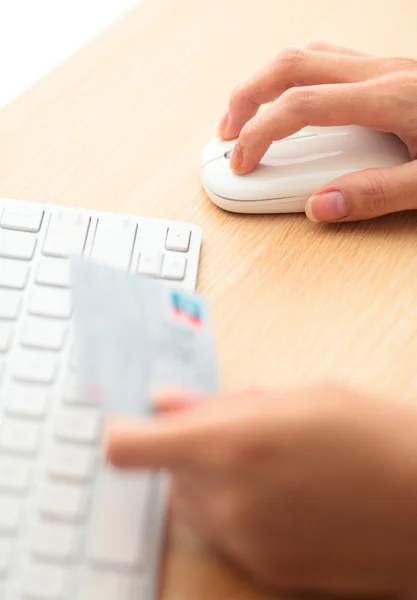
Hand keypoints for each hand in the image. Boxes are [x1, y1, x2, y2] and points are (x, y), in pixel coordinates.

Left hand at [106, 384, 416, 597]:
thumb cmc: (371, 434)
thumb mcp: (298, 396)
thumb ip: (220, 401)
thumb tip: (165, 402)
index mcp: (232, 442)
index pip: (129, 447)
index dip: (123, 431)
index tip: (136, 420)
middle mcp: (228, 499)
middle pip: (162, 474)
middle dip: (184, 450)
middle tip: (234, 432)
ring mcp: (245, 542)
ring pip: (190, 504)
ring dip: (208, 480)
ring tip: (267, 463)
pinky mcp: (265, 570)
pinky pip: (223, 533)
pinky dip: (235, 511)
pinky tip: (283, 496)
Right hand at [218, 42, 416, 221]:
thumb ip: (376, 195)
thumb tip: (319, 204)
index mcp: (392, 98)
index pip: (303, 105)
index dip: (260, 133)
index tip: (241, 163)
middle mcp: (384, 72)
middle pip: (293, 65)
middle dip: (247, 97)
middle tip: (227, 133)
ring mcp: (386, 67)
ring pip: (308, 56)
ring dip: (267, 83)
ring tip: (248, 116)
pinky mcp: (389, 72)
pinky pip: (328, 61)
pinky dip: (294, 80)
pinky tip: (289, 104)